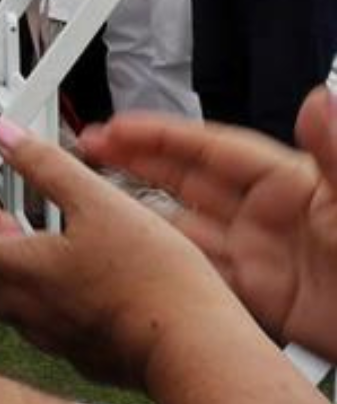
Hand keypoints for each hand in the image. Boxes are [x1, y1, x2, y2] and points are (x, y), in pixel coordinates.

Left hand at [0, 118, 239, 387]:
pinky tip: (89, 283)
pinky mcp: (82, 355)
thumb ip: (47, 165)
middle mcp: (25, 310)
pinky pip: (50, 325)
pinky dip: (53, 299)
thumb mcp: (98, 201)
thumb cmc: (151, 279)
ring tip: (52, 247)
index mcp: (17, 270)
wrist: (193, 346)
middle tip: (13, 222)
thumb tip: (7, 137)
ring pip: (15, 302)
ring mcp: (52, 338)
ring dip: (21, 271)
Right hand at [77, 92, 336, 359]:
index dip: (162, 135)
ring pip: (188, 226)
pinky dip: (166, 265)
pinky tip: (139, 261)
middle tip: (89, 149)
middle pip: (192, 179)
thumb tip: (318, 101)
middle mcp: (274, 218)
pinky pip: (200, 276)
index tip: (118, 127)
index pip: (213, 148)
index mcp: (294, 184)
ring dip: (144, 212)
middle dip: (139, 161)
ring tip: (98, 200)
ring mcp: (266, 260)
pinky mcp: (264, 303)